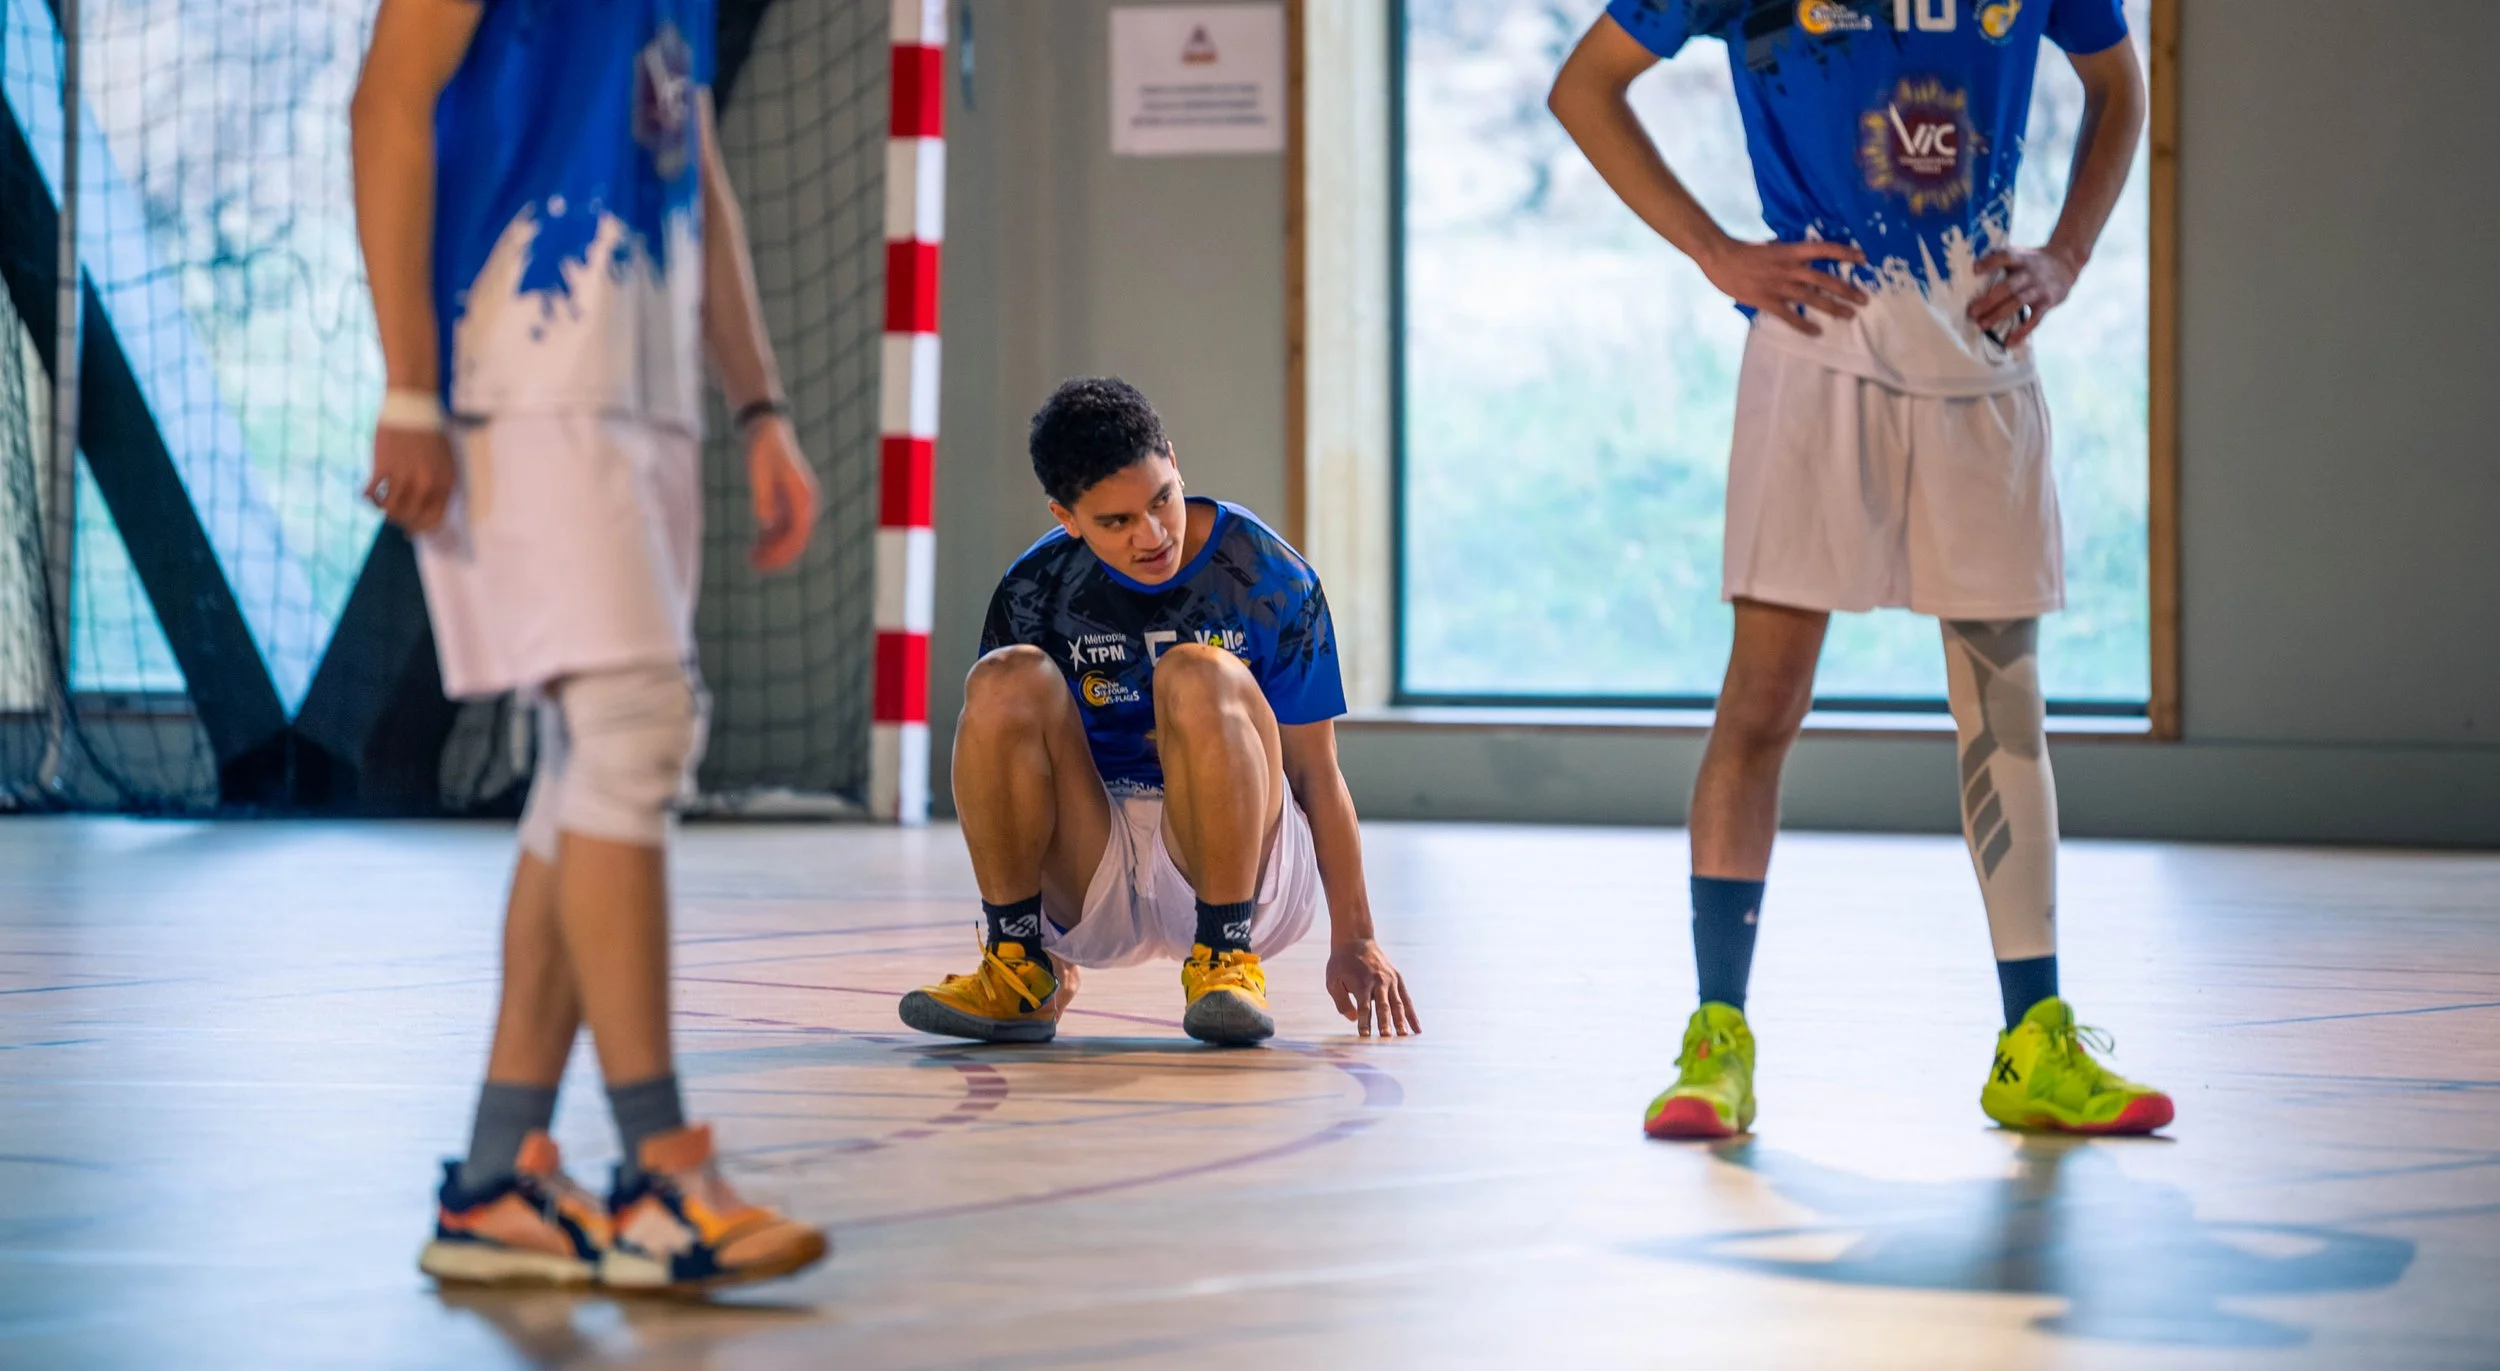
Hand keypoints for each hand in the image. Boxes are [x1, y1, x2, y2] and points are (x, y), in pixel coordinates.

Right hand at [365, 425, 456, 533]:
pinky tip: (366, 492)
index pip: (433, 520)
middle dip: (399, 520)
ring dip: (382, 510)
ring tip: (378, 502)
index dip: (419, 527)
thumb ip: (437, 487)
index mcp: (445, 483)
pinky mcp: (384, 466)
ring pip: (390, 510)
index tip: (409, 526)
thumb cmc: (429, 435)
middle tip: (392, 514)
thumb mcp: (444, 462)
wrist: (412, 406)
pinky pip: (372, 493)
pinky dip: (367, 497)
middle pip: (410, 518)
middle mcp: (426, 483)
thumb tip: (422, 512)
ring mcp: (405, 476)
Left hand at [745, 415, 818, 571]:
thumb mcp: (758, 470)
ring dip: (773, 550)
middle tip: (754, 565)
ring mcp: (796, 503)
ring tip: (751, 559)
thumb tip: (766, 525)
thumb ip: (763, 497)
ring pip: (789, 536)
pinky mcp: (786, 502)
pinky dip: (770, 539)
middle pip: (796, 539)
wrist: (765, 428)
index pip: (798, 532)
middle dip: (778, 555)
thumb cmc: (762, 447)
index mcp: (802, 495)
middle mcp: (804, 502)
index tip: (765, 561)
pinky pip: (782, 527)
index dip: (783, 551)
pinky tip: (754, 547)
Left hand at [1326, 939, 1419, 1037]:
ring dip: (1401, 1020)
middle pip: (1383, 1006)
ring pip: (1397, 1003)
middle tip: (1387, 1037)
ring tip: (1403, 1036)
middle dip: (1385, 1023)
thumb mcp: (1332, 981)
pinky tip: (1416, 1029)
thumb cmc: (1341, 964)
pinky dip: (1411, 1014)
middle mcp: (1378, 981)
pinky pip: (1406, 999)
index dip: (1364, 1022)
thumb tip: (1353, 1018)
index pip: (1363, 1007)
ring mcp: (1390, 979)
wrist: (1355, 940)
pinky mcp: (1397, 978)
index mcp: (1362, 983)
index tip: (1365, 1036)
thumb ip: (1341, 1001)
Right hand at [1696, 237, 1867, 337]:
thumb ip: (1789, 254)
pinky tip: (1816, 332)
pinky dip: (1804, 325)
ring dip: (1833, 308)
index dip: (1845, 253)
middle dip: (1846, 289)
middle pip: (1824, 279)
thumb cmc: (1744, 250)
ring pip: (1812, 299)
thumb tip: (1805, 259)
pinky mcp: (1767, 301)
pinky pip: (1789, 316)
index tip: (1864, 258)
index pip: (1824, 249)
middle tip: (1864, 299)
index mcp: (1790, 251)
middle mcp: (1789, 268)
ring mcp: (1779, 286)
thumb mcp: (1772, 246)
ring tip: (1849, 315)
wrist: (1720, 257)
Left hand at [1968, 245, 2081, 346]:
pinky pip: (2035, 319)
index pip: (2006, 257)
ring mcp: (2039, 288)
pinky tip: (2009, 342)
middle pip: (2008, 286)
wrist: (2066, 263)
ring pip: (2018, 302)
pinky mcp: (2047, 302)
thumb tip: (1968, 270)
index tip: (1975, 270)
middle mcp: (2030, 273)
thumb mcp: (2020, 254)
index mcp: (2021, 258)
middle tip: (1971, 313)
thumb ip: (2000, 260)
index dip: (1991, 262)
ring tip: (1982, 326)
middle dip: (1989, 300)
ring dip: (1999, 315)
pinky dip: (2022, 332)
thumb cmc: (2032, 262)